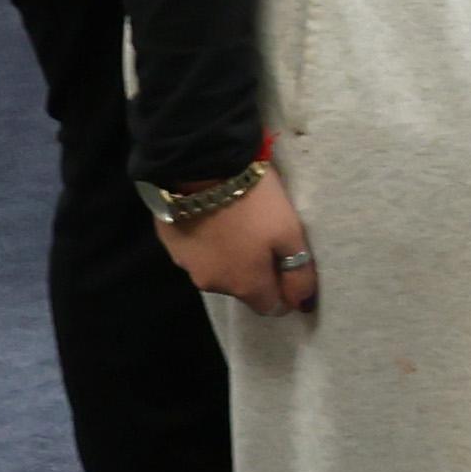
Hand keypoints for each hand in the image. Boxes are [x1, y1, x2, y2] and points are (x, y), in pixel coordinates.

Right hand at [152, 165, 316, 317]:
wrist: (201, 165)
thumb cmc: (253, 200)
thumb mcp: (290, 232)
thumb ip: (298, 273)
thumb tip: (301, 302)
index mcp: (245, 285)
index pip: (271, 306)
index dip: (284, 289)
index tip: (288, 264)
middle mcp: (213, 284)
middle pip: (242, 288)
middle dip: (255, 270)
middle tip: (263, 236)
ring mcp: (186, 264)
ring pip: (216, 269)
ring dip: (228, 255)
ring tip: (235, 223)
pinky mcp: (169, 242)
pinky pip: (194, 250)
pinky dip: (205, 240)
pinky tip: (212, 216)